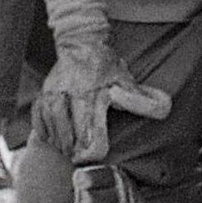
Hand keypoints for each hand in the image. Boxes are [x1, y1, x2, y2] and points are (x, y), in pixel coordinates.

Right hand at [35, 40, 171, 161]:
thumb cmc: (108, 67)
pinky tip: (50, 140)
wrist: (82, 44)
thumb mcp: (128, 80)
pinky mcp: (43, 92)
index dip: (94, 146)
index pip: (91, 127)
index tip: (97, 154)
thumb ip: (143, 99)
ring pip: (53, 125)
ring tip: (67, 151)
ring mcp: (55, 92)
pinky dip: (43, 130)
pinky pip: (38, 117)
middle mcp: (73, 92)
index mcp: (96, 92)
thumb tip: (163, 112)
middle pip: (69, 130)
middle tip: (79, 158)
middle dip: (74, 148)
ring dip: (59, 142)